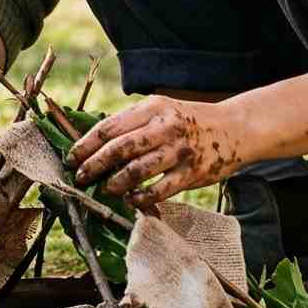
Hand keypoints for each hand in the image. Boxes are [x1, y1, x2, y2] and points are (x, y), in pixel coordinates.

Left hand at [66, 93, 256, 212]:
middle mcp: (165, 127)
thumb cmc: (189, 120)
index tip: (72, 157)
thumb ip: (133, 123)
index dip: (87, 144)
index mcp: (153, 108)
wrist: (235, 127)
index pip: (110, 127)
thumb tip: (94, 143)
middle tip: (80, 177)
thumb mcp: (161, 109)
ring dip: (115, 183)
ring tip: (105, 189)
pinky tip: (131, 200)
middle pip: (119, 148)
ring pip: (137, 170)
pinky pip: (160, 190)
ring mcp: (180, 151)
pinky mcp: (192, 173)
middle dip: (94, 165)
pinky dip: (141, 198)